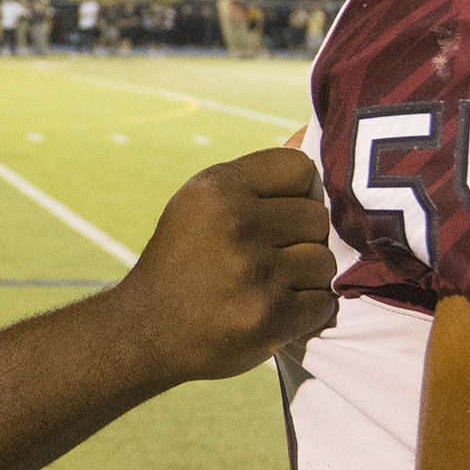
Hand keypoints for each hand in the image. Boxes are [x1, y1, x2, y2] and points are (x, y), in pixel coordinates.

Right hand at [112, 148, 337, 382]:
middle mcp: (236, 225)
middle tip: (267, 257)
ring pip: (324, 262)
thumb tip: (308, 135)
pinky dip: (306, 311)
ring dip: (305, 278)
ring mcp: (255, 273)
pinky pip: (323, 303)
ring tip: (268, 286)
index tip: (273, 216)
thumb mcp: (201, 204)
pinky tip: (273, 311)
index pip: (299, 168)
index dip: (294, 193)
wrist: (144, 334)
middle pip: (317, 218)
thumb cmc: (182, 263)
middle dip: (301, 239)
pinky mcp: (270, 318)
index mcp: (217, 189)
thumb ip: (256, 176)